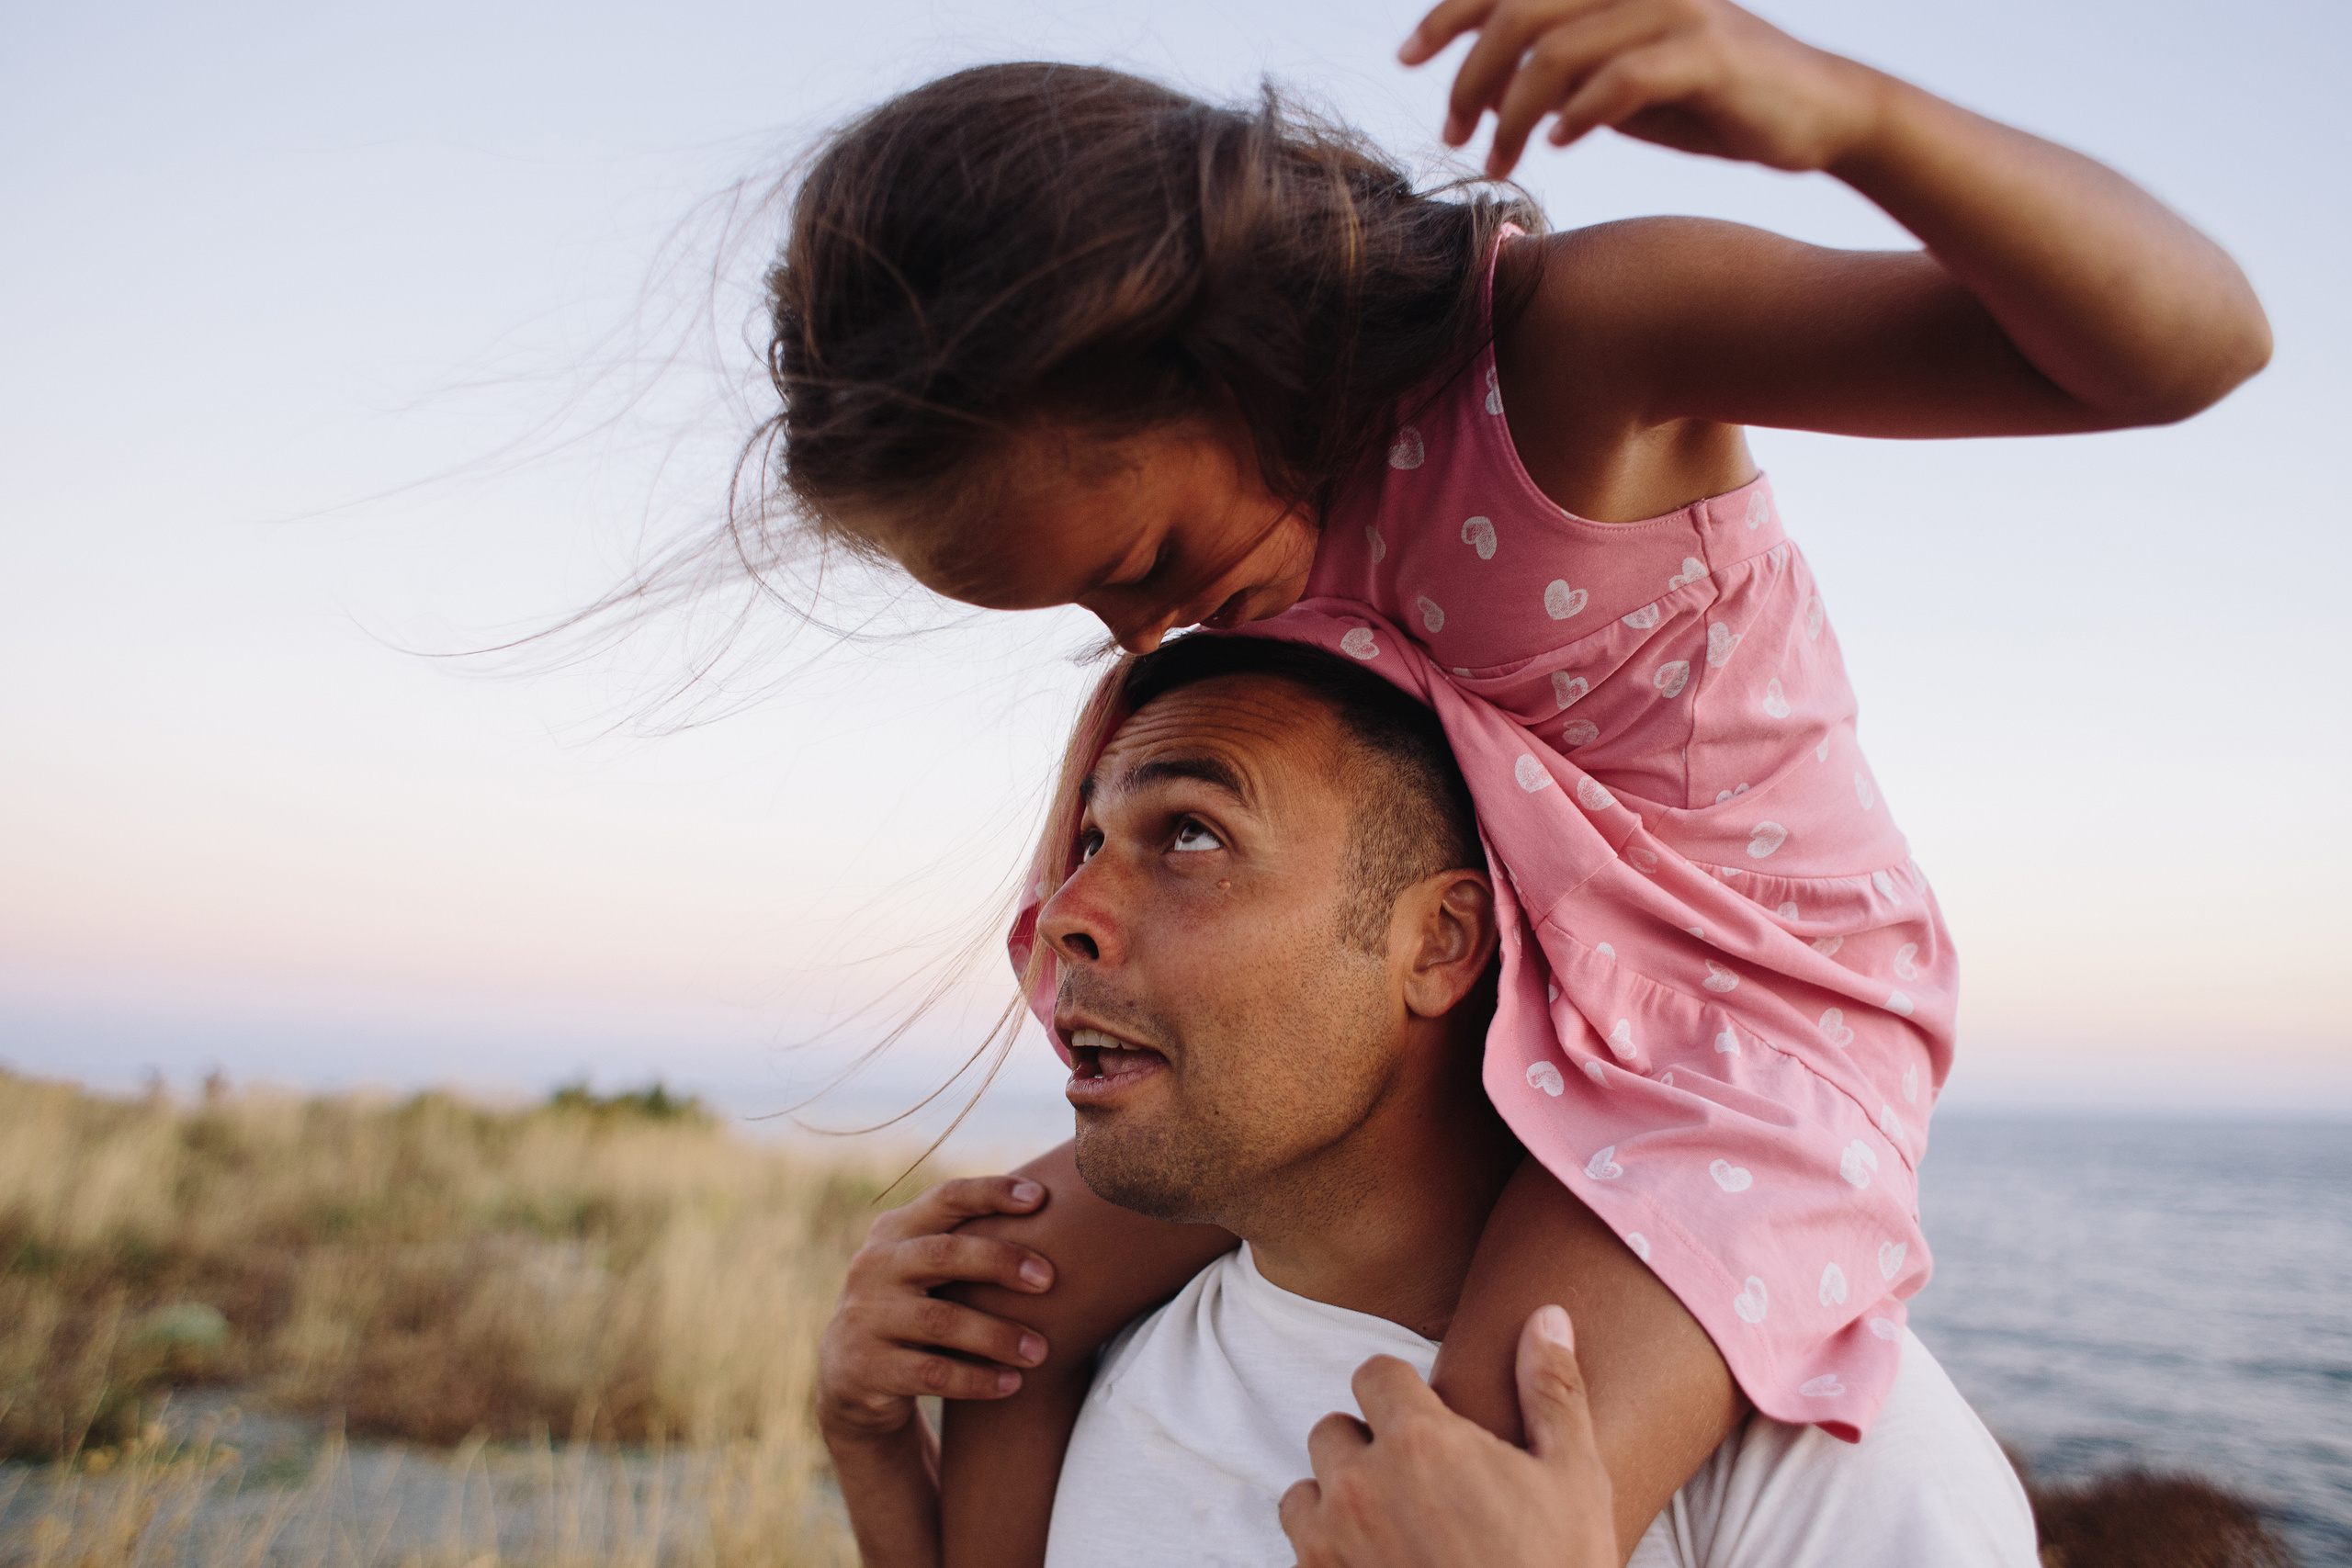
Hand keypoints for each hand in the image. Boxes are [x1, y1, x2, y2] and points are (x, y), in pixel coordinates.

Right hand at [816, 1175, 1058, 1444]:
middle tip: (1050, 1279)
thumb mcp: (922, 1265)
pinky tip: (1012, 1383)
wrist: (850, 1376)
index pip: (946, 1199)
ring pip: (941, 1321)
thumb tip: (1053, 1203)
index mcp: (894, 1231)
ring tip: (1041, 1351)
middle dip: (1001, 1262)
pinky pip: (933, 1374)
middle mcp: (874, 1266)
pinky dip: (978, 1380)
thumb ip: (967, 1238)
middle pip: (943, 1254)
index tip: (1042, 1198)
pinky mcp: (867, 1368)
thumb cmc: (914, 1306)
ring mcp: (866, 1317)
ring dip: (997, 1336)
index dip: (992, 1193)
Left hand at [1278, 1305, 1616, 1567]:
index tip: (1428, 1420)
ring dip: (1339, 1500)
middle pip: (1333, 1431)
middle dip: (1368, 1447)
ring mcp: (1331, 1545)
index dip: (1400, 1391)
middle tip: (1419, 1484)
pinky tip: (1382, 1564)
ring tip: (1393, 1527)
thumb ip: (1552, 1390)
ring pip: (1307, 1493)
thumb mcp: (1574, 1479)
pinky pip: (1302, 1551)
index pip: (1373, 1374)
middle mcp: (1361, 1485)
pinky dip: (1330, 1553)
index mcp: (1419, 1442)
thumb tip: (1549, 1316)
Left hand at [1399, 0, 1882, 178]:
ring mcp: (1676, 13)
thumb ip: (1566, 65)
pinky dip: (1578, 114)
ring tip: (1502, 157)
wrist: (1819, 114)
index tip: (1407, 58)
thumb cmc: (1712, 100)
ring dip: (1514, 113)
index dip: (1449, 14)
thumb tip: (1489, 78)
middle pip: (1521, 13)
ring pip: (1559, 52)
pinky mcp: (1708, 56)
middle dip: (1471, 76)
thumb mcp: (1623, 77)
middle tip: (1453, 131)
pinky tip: (1558, 143)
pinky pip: (1621, 80)